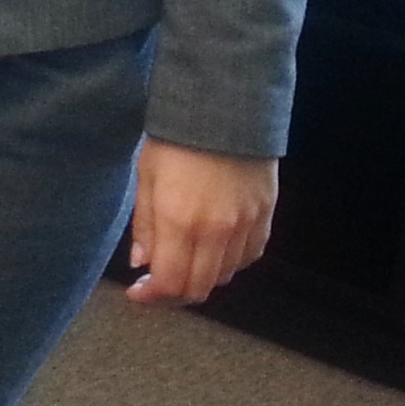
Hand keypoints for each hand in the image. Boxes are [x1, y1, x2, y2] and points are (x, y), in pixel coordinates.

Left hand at [124, 138, 276, 305]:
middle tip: (158, 284)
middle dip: (175, 294)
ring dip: (202, 277)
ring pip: (226, 276)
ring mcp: (246, 225)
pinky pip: (250, 257)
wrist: (225, 109)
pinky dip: (230, 263)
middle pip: (200, 288)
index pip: (170, 282)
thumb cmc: (176, 140)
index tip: (138, 292)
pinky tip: (215, 250)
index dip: (152, 296)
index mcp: (180, 221)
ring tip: (184, 262)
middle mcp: (217, 231)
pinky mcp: (266, 216)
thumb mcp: (146, 177)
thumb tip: (141, 264)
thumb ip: (145, 226)